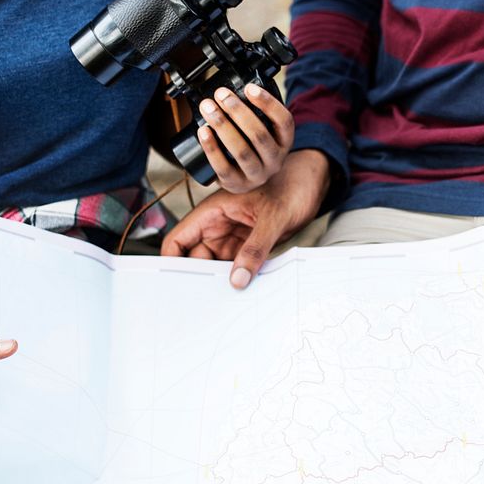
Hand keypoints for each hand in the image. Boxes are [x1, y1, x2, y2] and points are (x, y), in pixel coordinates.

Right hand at [162, 149, 331, 287]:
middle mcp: (218, 225)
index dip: (171, 261)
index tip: (173, 284)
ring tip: (223, 300)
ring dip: (219, 281)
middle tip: (203, 301)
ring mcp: (233, 236)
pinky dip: (238, 277)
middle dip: (197, 278)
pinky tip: (242, 289)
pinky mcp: (250, 245)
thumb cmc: (290, 185)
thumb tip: (239, 279)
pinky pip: (237, 266)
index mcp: (213, 211)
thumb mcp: (273, 217)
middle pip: (195, 257)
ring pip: (216, 265)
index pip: (179, 238)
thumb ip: (256, 248)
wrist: (312, 182)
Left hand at [197, 84, 294, 193]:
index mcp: (284, 142)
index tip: (248, 88)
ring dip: (223, 126)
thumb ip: (255, 112)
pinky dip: (211, 148)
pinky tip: (203, 131)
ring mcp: (257, 175)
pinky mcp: (236, 184)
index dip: (268, 103)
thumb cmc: (252, 147)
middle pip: (260, 135)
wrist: (246, 178)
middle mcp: (275, 160)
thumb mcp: (263, 130)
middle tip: (221, 95)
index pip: (284, 121)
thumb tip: (232, 87)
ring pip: (242, 151)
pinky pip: (223, 167)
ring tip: (208, 108)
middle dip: (238, 111)